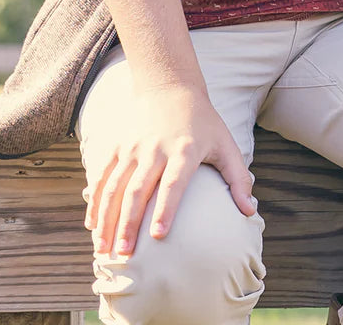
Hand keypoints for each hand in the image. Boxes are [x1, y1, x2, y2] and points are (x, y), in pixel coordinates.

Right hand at [84, 84, 255, 256]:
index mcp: (184, 149)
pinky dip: (95, 201)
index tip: (158, 236)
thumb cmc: (203, 122)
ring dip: (107, 219)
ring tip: (104, 248)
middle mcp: (155, 148)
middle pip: (138, 190)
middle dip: (129, 224)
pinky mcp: (117, 145)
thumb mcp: (225, 144)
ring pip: (115, 187)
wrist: (170, 87)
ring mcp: (133, 147)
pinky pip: (102, 176)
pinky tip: (92, 225)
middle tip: (124, 254)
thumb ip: (238, 178)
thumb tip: (250, 212)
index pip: (174, 183)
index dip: (166, 208)